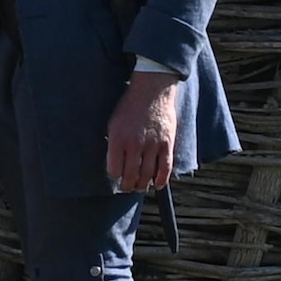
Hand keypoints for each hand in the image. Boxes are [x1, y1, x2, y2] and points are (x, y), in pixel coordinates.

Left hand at [108, 71, 183, 193]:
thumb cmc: (129, 108)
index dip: (114, 175)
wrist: (151, 92)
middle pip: (130, 175)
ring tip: (140, 187)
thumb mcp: (113, 124)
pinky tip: (158, 185)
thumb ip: (113, 144)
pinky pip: (165, 167)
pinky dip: (162, 179)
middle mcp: (134, 144)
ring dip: (143, 185)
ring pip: (147, 174)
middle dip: (128, 185)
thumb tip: (114, 164)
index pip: (114, 169)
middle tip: (127, 188)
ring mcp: (152, 145)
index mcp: (117, 139)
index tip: (116, 176)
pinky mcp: (167, 144)